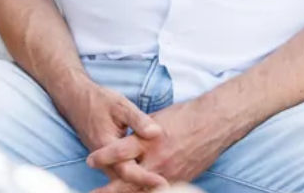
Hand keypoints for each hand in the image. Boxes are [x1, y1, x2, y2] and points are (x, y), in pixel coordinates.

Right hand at [53, 80, 167, 188]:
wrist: (74, 98)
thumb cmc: (98, 100)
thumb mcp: (120, 105)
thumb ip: (138, 120)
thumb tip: (157, 132)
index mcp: (106, 145)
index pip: (127, 170)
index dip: (145, 178)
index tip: (162, 182)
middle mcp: (103, 158)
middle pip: (123, 181)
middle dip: (143, 186)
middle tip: (164, 188)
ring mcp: (103, 160)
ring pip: (120, 179)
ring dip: (137, 184)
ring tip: (158, 187)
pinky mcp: (105, 159)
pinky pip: (119, 173)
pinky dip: (132, 177)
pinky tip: (146, 178)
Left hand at [88, 98, 235, 191]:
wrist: (213, 124)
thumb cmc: (183, 117)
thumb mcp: (155, 118)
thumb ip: (138, 131)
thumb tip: (124, 139)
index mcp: (148, 140)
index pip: (119, 151)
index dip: (102, 157)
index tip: (89, 161)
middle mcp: (158, 159)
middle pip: (128, 179)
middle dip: (109, 190)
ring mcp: (170, 173)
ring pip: (143, 190)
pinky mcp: (180, 179)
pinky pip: (159, 191)